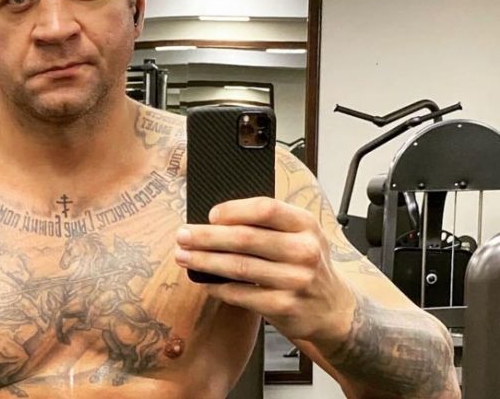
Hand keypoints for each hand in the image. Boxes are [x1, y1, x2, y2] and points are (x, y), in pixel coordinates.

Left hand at [174, 197, 356, 347]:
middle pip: (245, 238)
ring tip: (183, 256)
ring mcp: (296, 280)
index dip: (233, 210)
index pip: (266, 209)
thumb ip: (268, 224)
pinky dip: (218, 287)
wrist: (333, 309)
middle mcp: (304, 251)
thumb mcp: (300, 235)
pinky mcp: (285, 307)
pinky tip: (204, 280)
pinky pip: (241, 294)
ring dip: (204, 261)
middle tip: (182, 235)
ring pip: (238, 267)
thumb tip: (216, 218)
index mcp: (306, 225)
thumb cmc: (305, 264)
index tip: (209, 215)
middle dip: (206, 236)